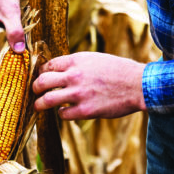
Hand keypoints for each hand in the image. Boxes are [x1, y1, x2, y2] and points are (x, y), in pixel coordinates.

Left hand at [32, 52, 146, 119]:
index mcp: (77, 60)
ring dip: (40, 104)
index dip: (41, 72)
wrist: (138, 85)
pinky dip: (62, 113)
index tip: (41, 78)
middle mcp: (74, 75)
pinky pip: (63, 114)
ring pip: (47, 100)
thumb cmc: (119, 71)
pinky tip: (67, 112)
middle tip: (35, 92)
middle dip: (35, 88)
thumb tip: (60, 71)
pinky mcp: (85, 111)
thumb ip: (77, 64)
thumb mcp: (95, 59)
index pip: (48, 65)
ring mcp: (78, 94)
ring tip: (39, 106)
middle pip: (41, 82)